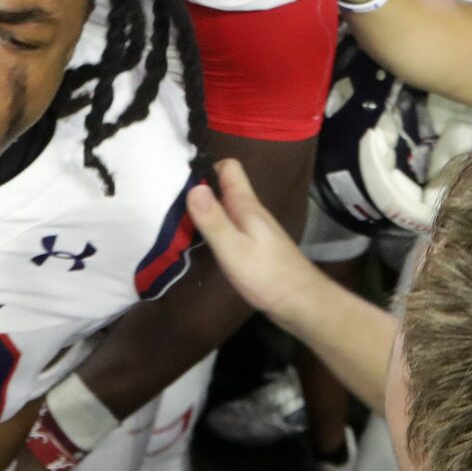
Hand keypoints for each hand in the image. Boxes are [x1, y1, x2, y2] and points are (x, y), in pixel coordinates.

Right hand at [186, 158, 324, 323]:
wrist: (302, 303)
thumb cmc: (267, 275)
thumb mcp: (233, 248)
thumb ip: (213, 219)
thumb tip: (192, 186)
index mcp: (246, 205)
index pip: (229, 167)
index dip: (206, 167)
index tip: (180, 177)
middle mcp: (250, 211)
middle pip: (223, 187)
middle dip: (199, 188)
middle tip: (169, 199)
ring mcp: (253, 228)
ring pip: (225, 207)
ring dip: (205, 208)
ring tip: (176, 218)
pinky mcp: (254, 245)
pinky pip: (229, 224)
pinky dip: (213, 226)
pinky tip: (199, 239)